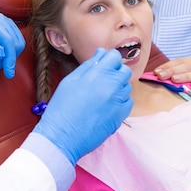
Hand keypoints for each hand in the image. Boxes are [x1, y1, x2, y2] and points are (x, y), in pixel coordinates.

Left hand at [0, 14, 24, 77]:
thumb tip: (3, 52)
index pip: (8, 41)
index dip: (10, 58)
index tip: (9, 73)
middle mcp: (0, 20)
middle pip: (15, 43)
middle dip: (5, 59)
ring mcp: (5, 23)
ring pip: (17, 45)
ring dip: (6, 58)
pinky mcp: (8, 29)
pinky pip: (16, 44)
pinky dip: (7, 54)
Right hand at [34, 48, 132, 164]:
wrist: (62, 136)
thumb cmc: (62, 108)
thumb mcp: (70, 81)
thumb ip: (88, 66)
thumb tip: (100, 55)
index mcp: (97, 74)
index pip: (114, 56)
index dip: (109, 59)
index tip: (103, 66)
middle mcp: (111, 85)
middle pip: (124, 71)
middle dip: (115, 73)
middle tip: (103, 81)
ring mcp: (117, 101)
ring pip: (127, 86)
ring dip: (118, 87)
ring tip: (102, 96)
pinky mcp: (121, 116)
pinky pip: (128, 102)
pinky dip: (120, 102)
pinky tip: (107, 106)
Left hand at [154, 57, 190, 94]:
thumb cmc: (190, 89)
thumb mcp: (180, 80)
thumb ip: (170, 76)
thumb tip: (154, 74)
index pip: (179, 61)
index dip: (167, 66)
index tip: (156, 72)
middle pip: (188, 66)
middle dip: (173, 71)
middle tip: (162, 76)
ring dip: (187, 76)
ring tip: (175, 80)